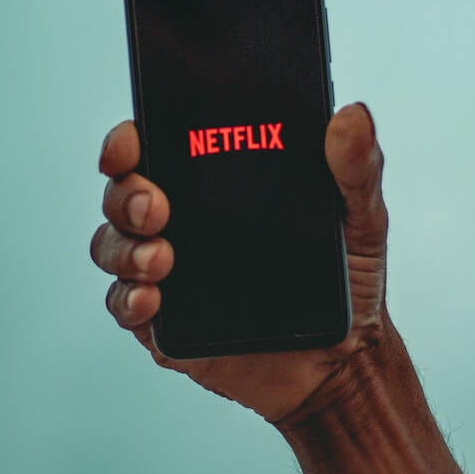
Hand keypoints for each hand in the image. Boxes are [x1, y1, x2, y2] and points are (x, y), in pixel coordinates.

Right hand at [89, 102, 392, 425]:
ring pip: (112, 247)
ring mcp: (168, 272)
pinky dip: (128, 300)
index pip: (154, 146)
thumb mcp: (361, 217)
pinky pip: (125, 307)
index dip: (129, 139)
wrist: (345, 359)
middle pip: (122, 193)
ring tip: (161, 259)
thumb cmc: (347, 279)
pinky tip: (152, 298)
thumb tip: (353, 114)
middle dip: (125, 194)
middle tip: (155, 206)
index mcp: (215, 183)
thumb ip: (359, 167)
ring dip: (123, 248)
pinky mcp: (166, 326)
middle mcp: (181, 221)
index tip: (132, 141)